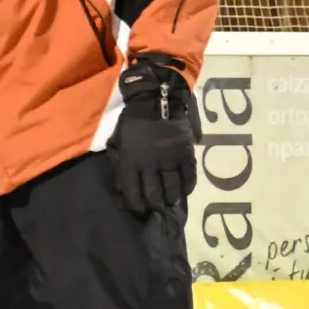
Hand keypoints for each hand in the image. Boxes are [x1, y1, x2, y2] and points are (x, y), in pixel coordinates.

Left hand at [111, 57, 199, 212]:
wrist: (155, 100)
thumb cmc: (132, 121)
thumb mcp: (119, 142)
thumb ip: (123, 162)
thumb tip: (125, 184)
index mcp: (130, 162)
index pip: (132, 192)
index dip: (136, 204)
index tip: (139, 209)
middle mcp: (149, 164)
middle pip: (153, 193)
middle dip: (154, 203)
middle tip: (157, 207)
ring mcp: (169, 159)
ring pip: (172, 187)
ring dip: (171, 197)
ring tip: (171, 201)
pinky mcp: (185, 153)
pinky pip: (189, 175)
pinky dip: (188, 185)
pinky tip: (185, 190)